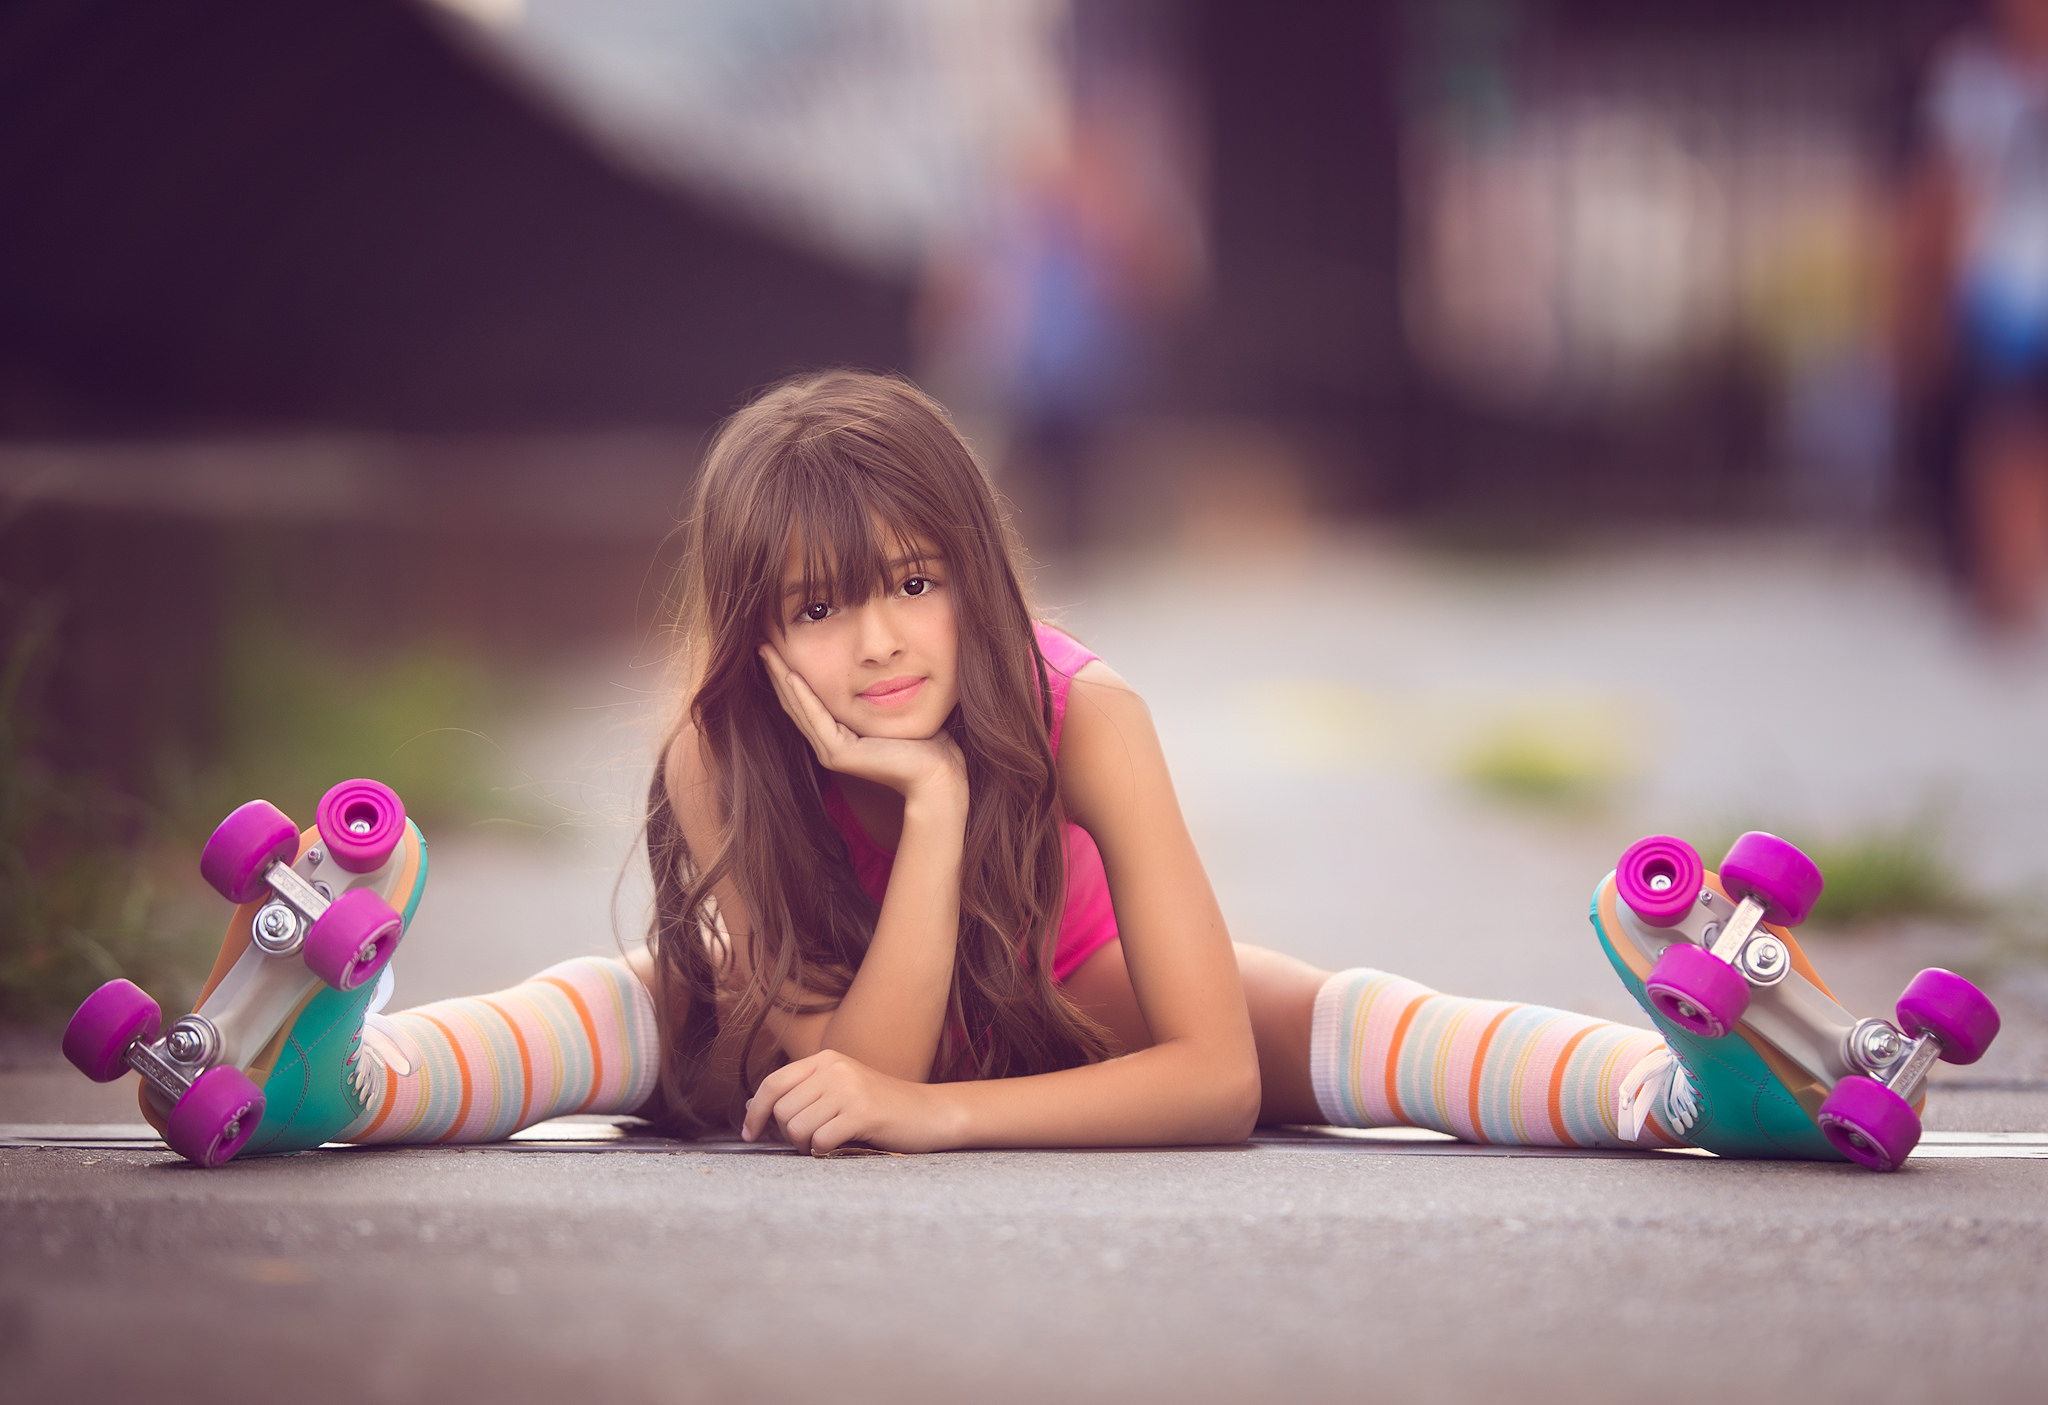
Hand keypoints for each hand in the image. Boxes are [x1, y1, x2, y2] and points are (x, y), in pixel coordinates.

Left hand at [741, 1048, 959, 1153]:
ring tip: (827, 1144)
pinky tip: (840, 1147)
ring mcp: (849, 1088)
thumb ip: (804, 1093)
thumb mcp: (841, 1089)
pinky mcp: (863, 1112)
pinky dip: (824, 1151)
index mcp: (826, 1059)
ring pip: (797, 1127)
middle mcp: (835, 1068)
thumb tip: (753, 1107)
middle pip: (782, 1110)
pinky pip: (820, 1140)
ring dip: (806, 1146)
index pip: (773, 1083)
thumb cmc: (882, 1109)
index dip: (755, 1111)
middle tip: (810, 1142)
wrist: (930, 1113)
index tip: (750, 1133)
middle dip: (788, 1134)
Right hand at [758, 643, 965, 803]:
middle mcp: (829, 746)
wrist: (937, 773)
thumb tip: (880, 665)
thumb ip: (878, 692)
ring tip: (767, 652)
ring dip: (781, 678)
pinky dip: (803, 695)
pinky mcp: (840, 754)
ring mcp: (832, 752)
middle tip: (761, 644)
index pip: (806, 701)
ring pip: (799, 708)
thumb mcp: (893, 709)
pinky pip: (817, 717)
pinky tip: (791, 674)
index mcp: (838, 737)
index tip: (777, 644)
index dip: (788, 674)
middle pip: (794, 703)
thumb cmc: (925, 742)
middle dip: (777, 672)